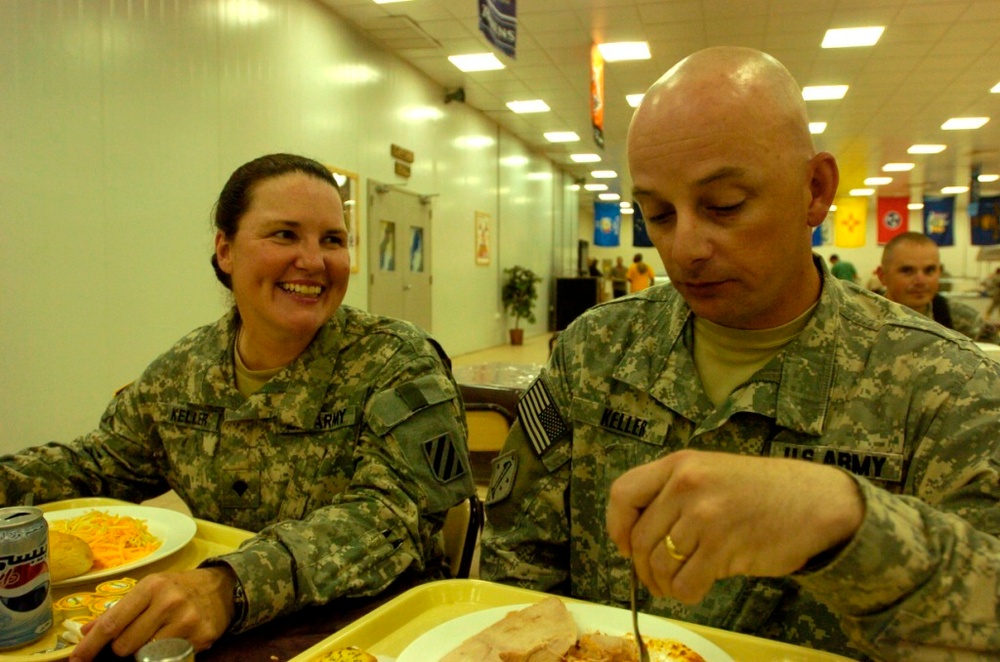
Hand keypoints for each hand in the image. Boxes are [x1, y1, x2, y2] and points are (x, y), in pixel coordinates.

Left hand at [69, 567, 236, 660]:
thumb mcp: (149, 590)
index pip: (112, 622)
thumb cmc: (178, 588)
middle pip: (125, 645)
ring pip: (145, 654)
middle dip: (122, 648)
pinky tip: (175, 639)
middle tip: (134, 638)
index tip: (76, 660)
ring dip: (144, 652)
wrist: (221, 588)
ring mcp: (187, 621)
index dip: (90, 646)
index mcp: (152, 586)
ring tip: (155, 638)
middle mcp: (169, 601)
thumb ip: (119, 611)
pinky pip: (169, 657)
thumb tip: (86, 632)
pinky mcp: (201, 637)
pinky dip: (166, 654)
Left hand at [605, 449, 862, 603]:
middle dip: (643, 567)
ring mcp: (705, 516)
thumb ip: (673, 495)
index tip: (626, 545)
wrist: (815, 501)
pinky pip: (685, 583)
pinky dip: (686, 593)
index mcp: (678, 465)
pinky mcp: (723, 547)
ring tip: (678, 583)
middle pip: (638, 539)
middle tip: (658, 577)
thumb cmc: (762, 490)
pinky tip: (698, 586)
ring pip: (658, 564)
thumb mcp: (710, 473)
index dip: (617, 526)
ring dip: (664, 584)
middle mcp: (686, 486)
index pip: (622, 494)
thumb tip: (636, 539)